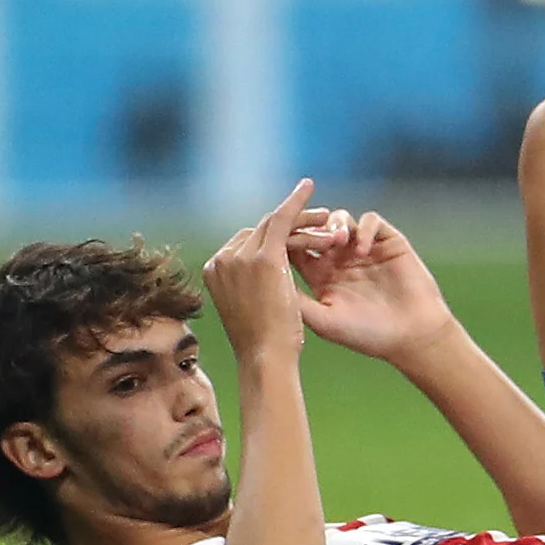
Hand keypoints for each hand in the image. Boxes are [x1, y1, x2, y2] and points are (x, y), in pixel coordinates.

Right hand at [202, 183, 324, 366]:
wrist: (266, 357)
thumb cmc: (265, 341)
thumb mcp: (252, 306)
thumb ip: (253, 284)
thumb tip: (267, 277)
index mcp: (215, 271)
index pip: (248, 240)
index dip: (278, 234)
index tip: (301, 233)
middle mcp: (222, 260)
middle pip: (262, 229)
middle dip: (294, 222)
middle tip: (323, 218)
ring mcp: (239, 257)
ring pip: (275, 224)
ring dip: (303, 219)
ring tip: (329, 218)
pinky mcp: (263, 257)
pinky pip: (283, 219)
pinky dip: (296, 202)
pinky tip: (308, 187)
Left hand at [285, 207, 456, 362]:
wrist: (411, 336)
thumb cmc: (365, 335)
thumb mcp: (321, 320)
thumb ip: (295, 298)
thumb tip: (265, 275)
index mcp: (319, 276)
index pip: (293, 247)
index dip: (284, 239)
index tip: (279, 242)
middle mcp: (339, 259)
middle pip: (314, 228)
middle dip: (308, 226)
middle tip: (308, 232)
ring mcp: (364, 249)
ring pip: (340, 219)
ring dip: (334, 226)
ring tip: (337, 242)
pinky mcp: (388, 242)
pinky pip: (371, 221)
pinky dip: (363, 229)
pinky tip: (362, 250)